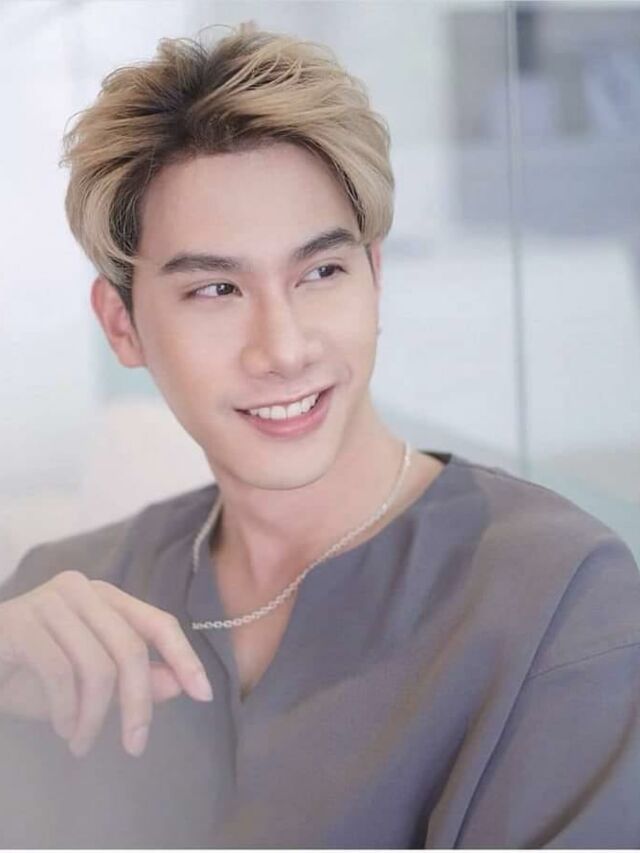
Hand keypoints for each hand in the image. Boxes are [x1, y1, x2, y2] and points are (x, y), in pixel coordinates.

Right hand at [0, 570, 212, 757]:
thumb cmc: (29, 674)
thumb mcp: (89, 683)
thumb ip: (134, 678)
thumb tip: (178, 684)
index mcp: (105, 597)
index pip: (158, 622)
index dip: (184, 658)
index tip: (204, 694)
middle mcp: (81, 590)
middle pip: (130, 649)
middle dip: (137, 704)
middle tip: (134, 745)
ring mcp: (49, 600)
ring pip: (96, 666)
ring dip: (93, 717)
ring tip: (80, 742)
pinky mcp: (20, 621)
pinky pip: (60, 674)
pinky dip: (64, 711)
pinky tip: (60, 728)